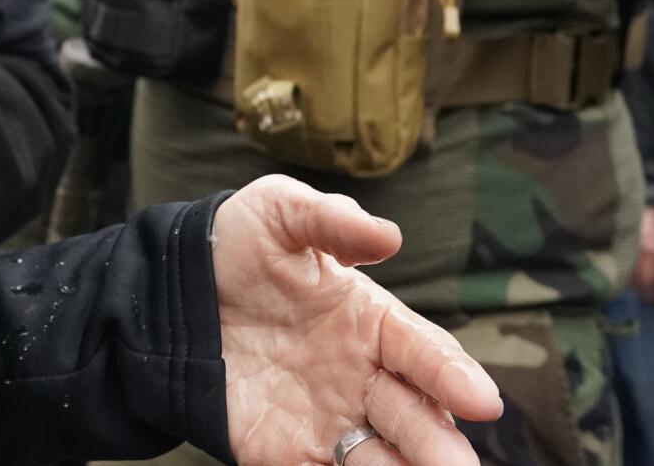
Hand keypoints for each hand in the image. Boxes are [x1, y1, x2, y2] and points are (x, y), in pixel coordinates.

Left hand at [213, 178, 502, 465]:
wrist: (171, 290)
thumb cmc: (237, 244)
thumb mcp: (280, 213)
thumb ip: (331, 220)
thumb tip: (388, 235)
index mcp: (372, 323)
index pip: (425, 352)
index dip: (453, 374)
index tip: (482, 399)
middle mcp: (361, 377)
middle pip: (414, 417)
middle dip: (439, 444)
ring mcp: (328, 418)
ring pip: (381, 458)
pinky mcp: (286, 452)